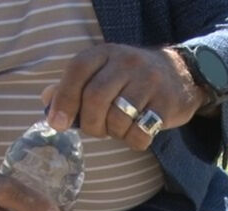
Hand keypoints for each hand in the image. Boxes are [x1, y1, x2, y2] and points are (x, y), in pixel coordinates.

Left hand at [42, 44, 208, 149]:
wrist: (181, 73)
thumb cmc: (131, 78)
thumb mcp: (103, 71)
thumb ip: (74, 86)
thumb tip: (46, 102)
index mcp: (106, 53)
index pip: (77, 71)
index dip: (64, 99)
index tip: (58, 123)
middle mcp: (127, 63)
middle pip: (96, 98)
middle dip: (90, 123)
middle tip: (95, 130)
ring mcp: (149, 82)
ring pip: (118, 118)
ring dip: (113, 133)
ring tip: (118, 128)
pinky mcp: (166, 104)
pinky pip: (140, 133)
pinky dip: (133, 140)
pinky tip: (136, 133)